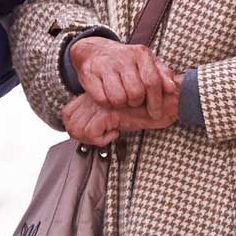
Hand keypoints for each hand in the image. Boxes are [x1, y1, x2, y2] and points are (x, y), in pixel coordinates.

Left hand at [60, 86, 179, 145]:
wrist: (167, 100)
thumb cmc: (147, 108)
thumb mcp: (121, 112)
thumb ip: (104, 117)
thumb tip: (88, 132)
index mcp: (95, 95)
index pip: (68, 113)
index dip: (75, 128)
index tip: (94, 136)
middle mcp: (95, 97)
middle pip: (69, 121)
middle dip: (81, 137)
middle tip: (101, 139)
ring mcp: (102, 102)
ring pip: (77, 127)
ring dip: (91, 139)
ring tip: (108, 137)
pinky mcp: (111, 110)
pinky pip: (92, 131)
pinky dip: (102, 140)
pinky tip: (117, 133)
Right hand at [69, 37, 177, 117]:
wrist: (95, 50)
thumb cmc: (126, 62)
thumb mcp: (147, 63)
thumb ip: (162, 74)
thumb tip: (172, 89)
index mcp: (141, 54)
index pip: (152, 82)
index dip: (156, 101)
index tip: (156, 113)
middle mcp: (123, 57)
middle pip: (136, 93)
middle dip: (137, 103)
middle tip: (134, 102)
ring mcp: (105, 65)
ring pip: (119, 98)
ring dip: (122, 104)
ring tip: (122, 99)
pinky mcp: (89, 74)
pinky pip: (102, 99)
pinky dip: (107, 103)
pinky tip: (109, 97)